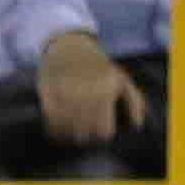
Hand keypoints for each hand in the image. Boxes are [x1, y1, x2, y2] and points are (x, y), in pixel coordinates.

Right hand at [36, 29, 146, 148]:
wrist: (68, 48)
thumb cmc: (98, 67)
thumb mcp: (121, 78)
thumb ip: (134, 101)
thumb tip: (136, 125)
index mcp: (107, 90)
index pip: (104, 130)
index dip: (103, 134)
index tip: (100, 131)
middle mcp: (86, 94)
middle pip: (84, 135)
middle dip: (86, 136)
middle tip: (86, 131)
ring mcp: (65, 96)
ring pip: (67, 133)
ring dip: (69, 136)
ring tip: (73, 130)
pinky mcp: (48, 97)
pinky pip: (51, 126)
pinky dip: (54, 131)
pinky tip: (59, 127)